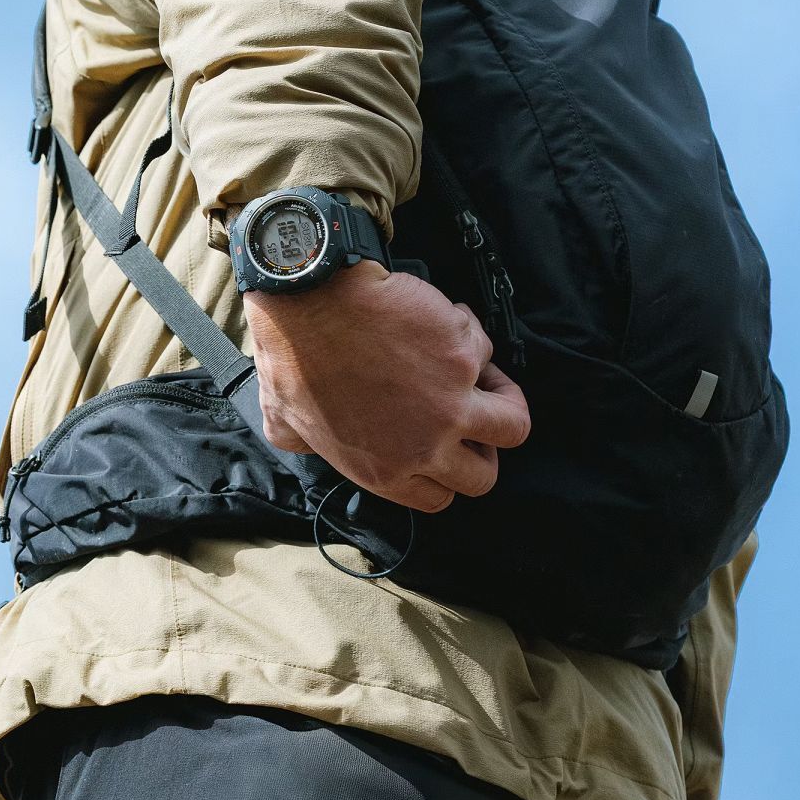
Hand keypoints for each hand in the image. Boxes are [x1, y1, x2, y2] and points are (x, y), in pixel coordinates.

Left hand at [243, 261, 530, 512]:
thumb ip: (309, 445)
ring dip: (503, 396)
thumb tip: (312, 441)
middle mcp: (424, 448)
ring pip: (513, 425)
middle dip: (482, 447)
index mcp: (383, 470)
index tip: (443, 445)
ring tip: (481, 370)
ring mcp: (451, 406)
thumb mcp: (285, 424)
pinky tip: (442, 317)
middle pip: (483, 475)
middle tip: (471, 412)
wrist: (311, 302)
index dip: (447, 471)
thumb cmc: (292, 354)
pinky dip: (469, 330)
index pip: (439, 497)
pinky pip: (487, 349)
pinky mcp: (464, 359)